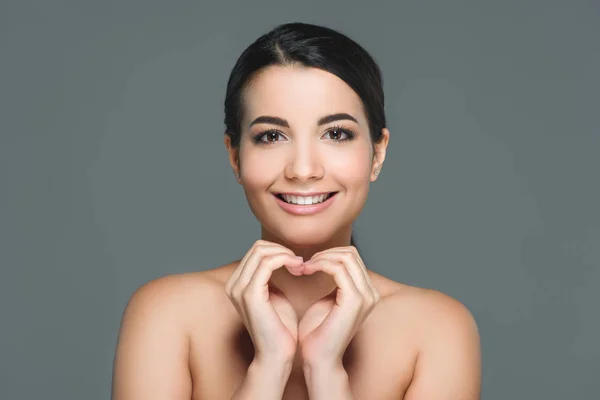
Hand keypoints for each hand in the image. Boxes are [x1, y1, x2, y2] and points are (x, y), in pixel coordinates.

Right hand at [225, 240, 304, 365]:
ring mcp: (239, 289)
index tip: (297, 263)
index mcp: (237, 284)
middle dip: (282, 250)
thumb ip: (271, 276)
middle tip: (300, 263)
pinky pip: (267, 263)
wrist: (277, 355)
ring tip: (300, 266)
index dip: (279, 251)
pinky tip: (299, 269)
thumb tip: (279, 257)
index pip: (256, 251)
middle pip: (257, 247)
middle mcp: (233, 284)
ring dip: (285, 254)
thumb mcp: (275, 295)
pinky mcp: (250, 294)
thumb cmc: (280, 328)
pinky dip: (285, 260)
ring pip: (261, 251)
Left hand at [297, 246, 380, 367]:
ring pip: (346, 257)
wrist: (318, 358)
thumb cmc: (318, 332)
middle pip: (351, 253)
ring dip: (321, 258)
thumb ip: (333, 281)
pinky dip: (320, 265)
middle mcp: (370, 293)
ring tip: (304, 268)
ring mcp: (365, 296)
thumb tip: (326, 261)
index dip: (329, 254)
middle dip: (325, 253)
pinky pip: (338, 269)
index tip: (308, 263)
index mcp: (366, 292)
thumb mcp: (328, 299)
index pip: (352, 257)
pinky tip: (306, 271)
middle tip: (304, 264)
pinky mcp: (354, 301)